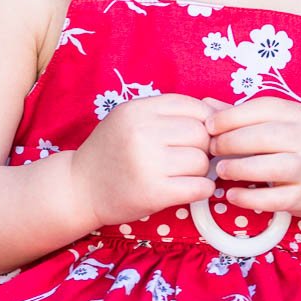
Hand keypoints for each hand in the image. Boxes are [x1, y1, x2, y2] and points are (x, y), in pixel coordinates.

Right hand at [71, 93, 214, 227]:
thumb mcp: (130, 120)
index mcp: (137, 110)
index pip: (193, 107)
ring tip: (182, 174)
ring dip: (200, 170)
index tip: (196, 137)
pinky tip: (189, 188)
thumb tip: (221, 110)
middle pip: (201, 134)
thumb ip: (168, 113)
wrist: (79, 188)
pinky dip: (202, 189)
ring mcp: (148, 164)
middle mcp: (142, 133)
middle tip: (188, 158)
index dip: (204, 122)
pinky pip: (199, 187)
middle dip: (202, 147)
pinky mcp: (154, 193)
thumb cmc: (111, 153)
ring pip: (202, 161)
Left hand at [203, 96, 300, 223]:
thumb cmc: (296, 149)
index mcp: (298, 114)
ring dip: (239, 168)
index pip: (261, 109)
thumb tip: (204, 105)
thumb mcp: (275, 125)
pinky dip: (249, 198)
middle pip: (263, 137)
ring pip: (270, 167)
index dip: (230, 117)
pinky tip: (231, 195)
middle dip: (230, 142)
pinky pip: (273, 198)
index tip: (209, 127)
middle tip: (211, 149)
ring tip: (220, 170)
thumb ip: (241, 116)